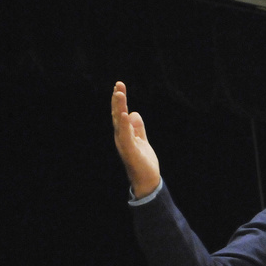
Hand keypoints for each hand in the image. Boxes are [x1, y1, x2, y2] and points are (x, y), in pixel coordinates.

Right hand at [111, 81, 160, 198]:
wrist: (147, 181)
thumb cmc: (143, 162)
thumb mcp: (142, 140)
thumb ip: (138, 128)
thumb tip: (133, 113)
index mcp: (124, 134)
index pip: (120, 114)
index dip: (120, 100)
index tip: (119, 86)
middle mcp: (121, 137)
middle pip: (118, 115)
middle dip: (118, 100)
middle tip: (118, 84)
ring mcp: (124, 144)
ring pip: (119, 123)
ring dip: (119, 108)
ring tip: (119, 94)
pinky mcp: (130, 151)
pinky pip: (126, 135)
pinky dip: (125, 124)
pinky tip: (125, 113)